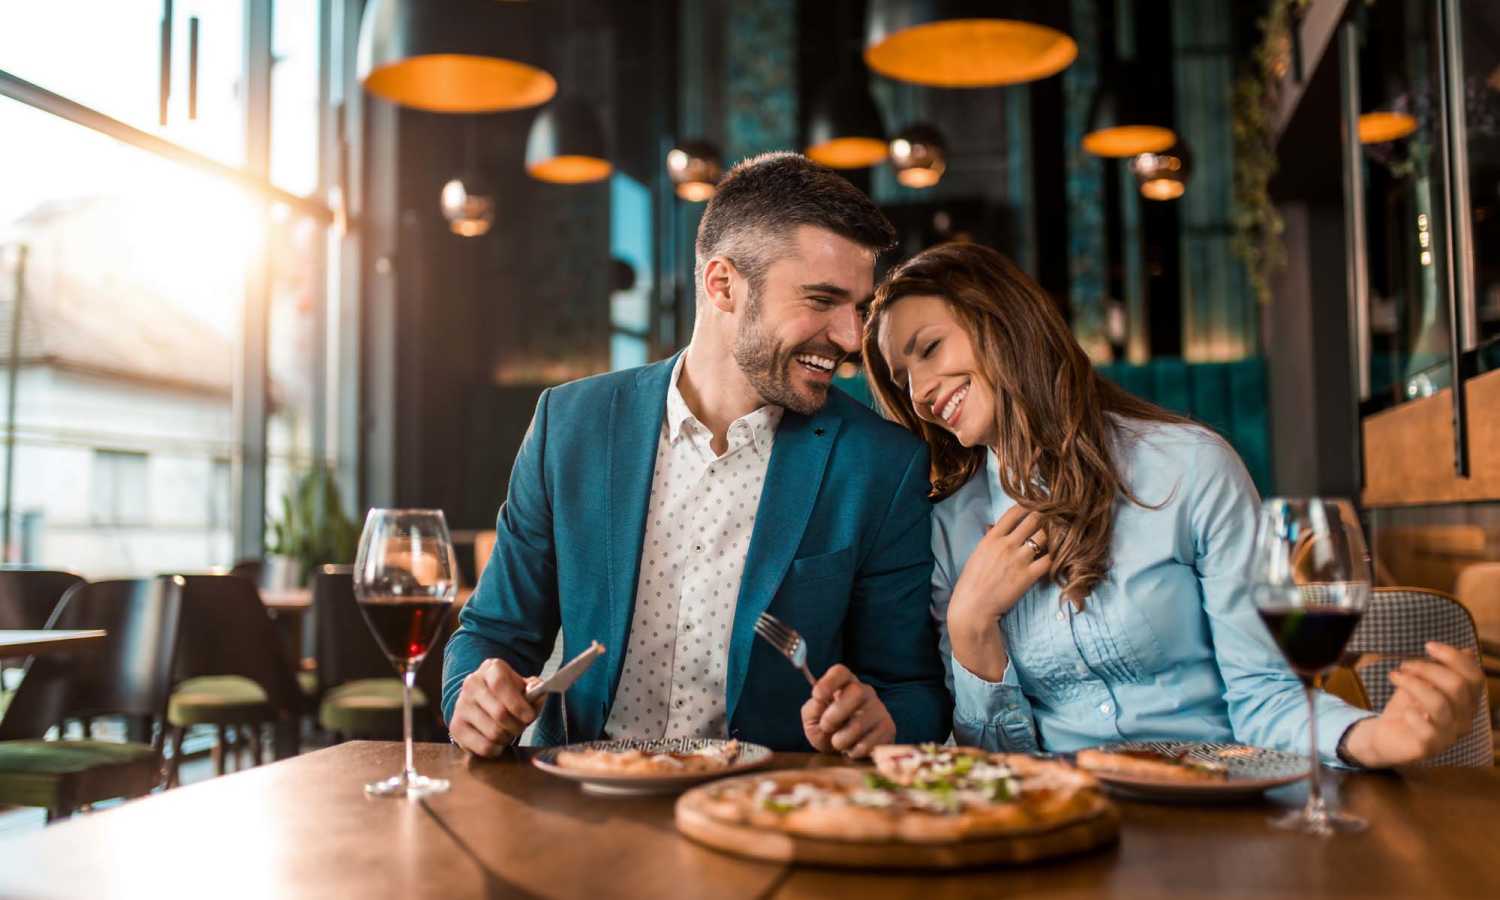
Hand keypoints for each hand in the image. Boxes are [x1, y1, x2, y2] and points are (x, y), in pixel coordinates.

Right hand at [449, 657, 544, 756]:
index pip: (500, 684)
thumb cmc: (509, 696)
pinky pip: (483, 747)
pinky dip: (496, 749)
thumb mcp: (524, 688)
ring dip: (507, 737)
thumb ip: (536, 690)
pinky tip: (497, 741)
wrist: (483, 703)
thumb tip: (538, 692)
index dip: (517, 704)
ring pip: (493, 733)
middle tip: (521, 726)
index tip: (529, 717)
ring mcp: (461, 705)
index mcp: (491, 669)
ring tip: (508, 732)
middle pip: (499, 713)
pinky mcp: (455, 726)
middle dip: (517, 725)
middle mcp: (472, 683)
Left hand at [800, 664, 895, 758]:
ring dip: (841, 739)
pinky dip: (854, 751)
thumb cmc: (828, 729)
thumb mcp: (813, 720)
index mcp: (845, 684)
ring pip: (859, 723)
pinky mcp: (888, 729)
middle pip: (856, 692)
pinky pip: (868, 743)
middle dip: (835, 714)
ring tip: (837, 742)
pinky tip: (852, 749)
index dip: (829, 682)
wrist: (847, 751)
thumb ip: (812, 710)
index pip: (841, 672)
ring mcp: (879, 709)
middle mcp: (865, 692)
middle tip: (826, 726)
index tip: (817, 696)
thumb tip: (819, 702)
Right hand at [947, 505, 1052, 628]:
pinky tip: (1058, 556)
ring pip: (1045, 536)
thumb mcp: (977, 554)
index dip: (1030, 505)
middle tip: (1055, 518)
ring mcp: (1019, 560)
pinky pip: (1050, 560)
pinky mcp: (1028, 576)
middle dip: (1046, 517)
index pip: (1015, 512)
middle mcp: (1007, 544)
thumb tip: (993, 526)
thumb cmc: (972, 582)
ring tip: (1060, 536)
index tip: (1038, 505)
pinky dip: (1056, 556)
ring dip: (1054, 535)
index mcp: (992, 537)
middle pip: (1034, 519)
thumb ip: (989, 538)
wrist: (973, 607)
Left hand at [1342, 642, 1483, 767]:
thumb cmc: (1408, 706)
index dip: (1454, 657)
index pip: (1475, 677)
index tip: (1428, 645)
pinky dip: (1411, 713)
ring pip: (1439, 703)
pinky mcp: (1430, 747)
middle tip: (1404, 665)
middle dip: (1427, 669)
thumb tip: (1468, 651)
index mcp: (1468, 702)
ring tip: (1394, 676)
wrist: (1385, 735)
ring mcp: (1449, 735)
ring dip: (1413, 684)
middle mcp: (1465, 719)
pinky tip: (1404, 710)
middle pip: (1457, 686)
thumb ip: (1442, 669)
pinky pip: (1426, 728)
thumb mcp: (1423, 682)